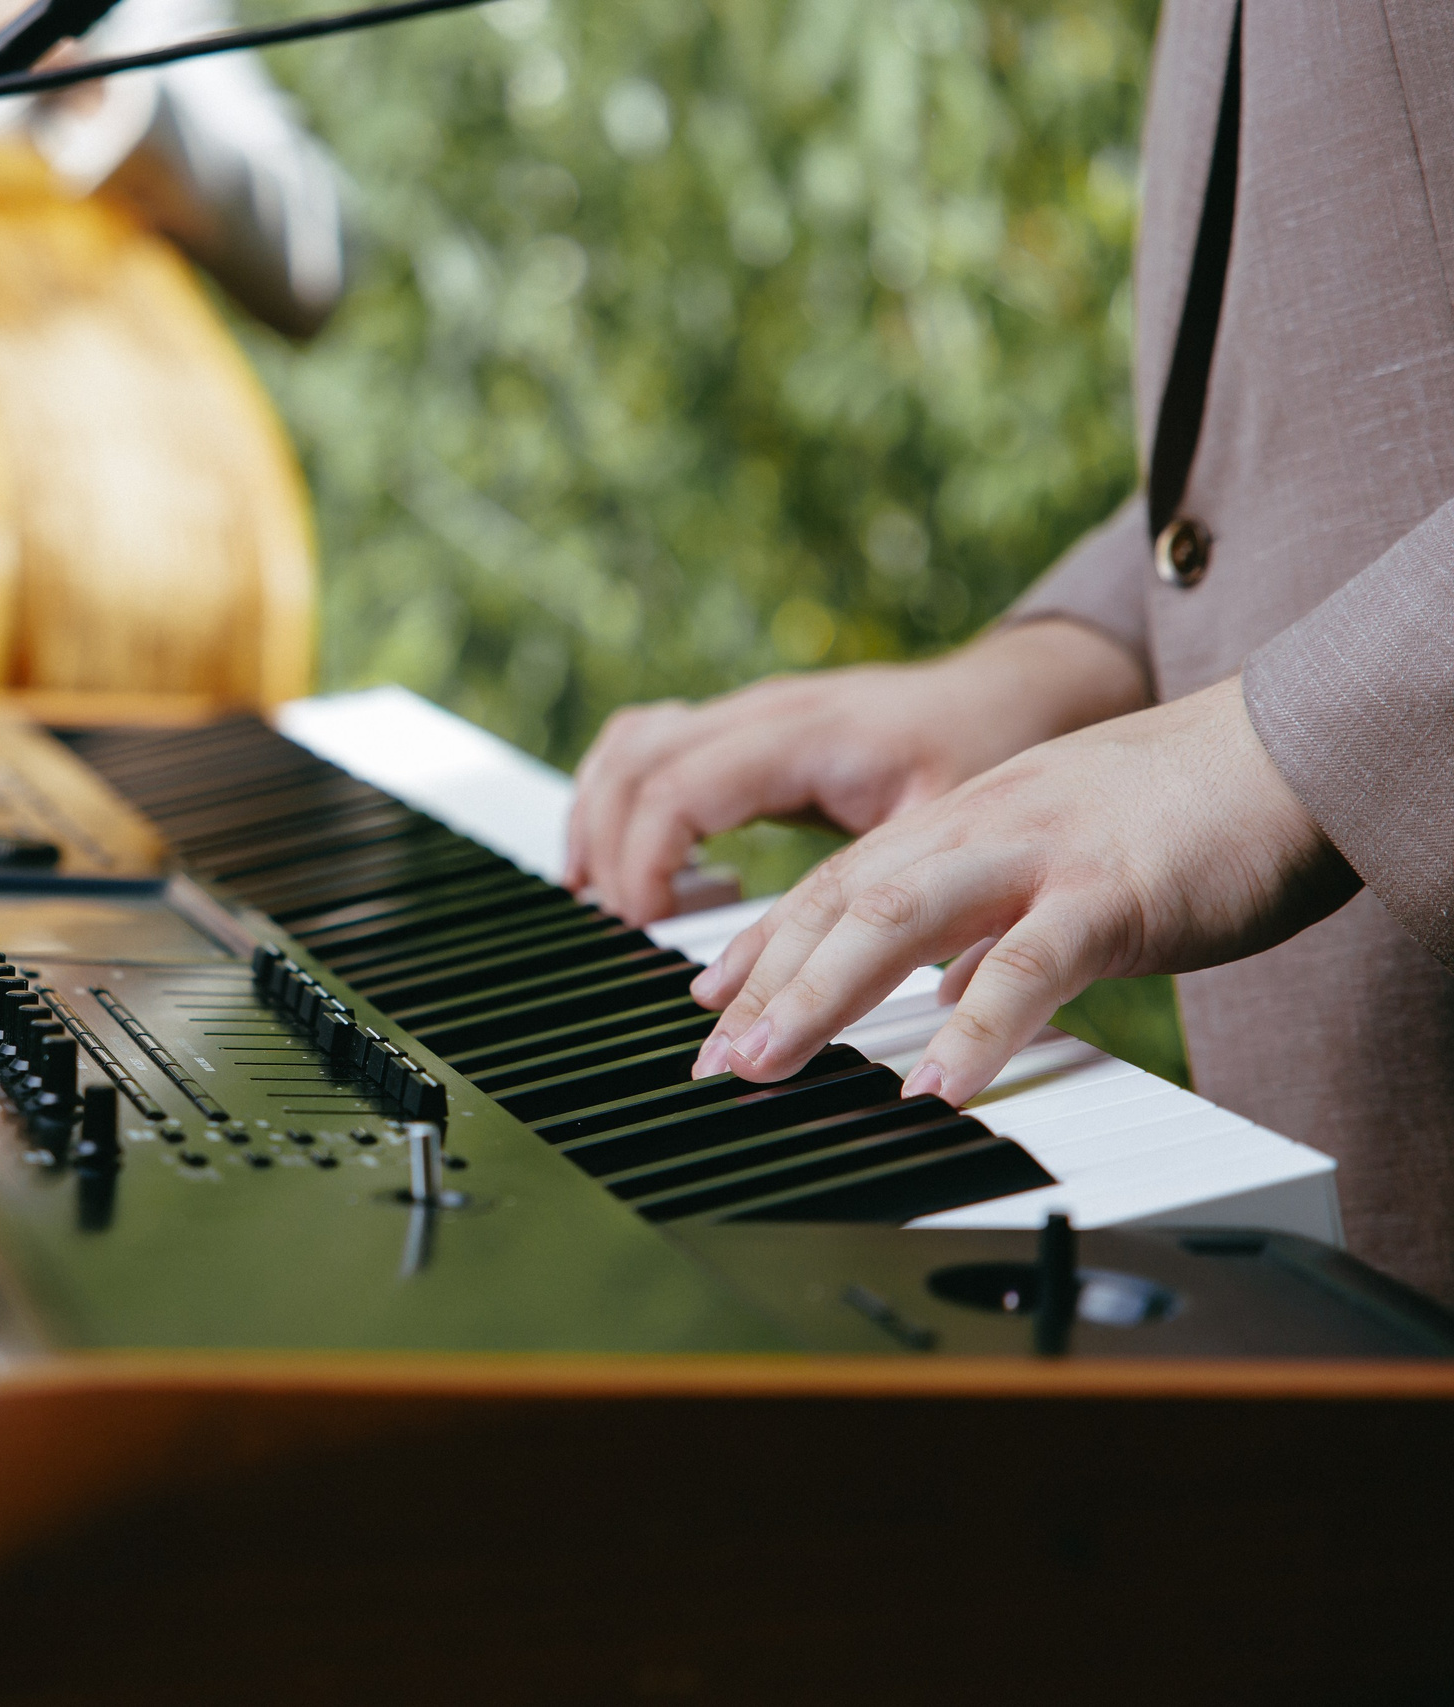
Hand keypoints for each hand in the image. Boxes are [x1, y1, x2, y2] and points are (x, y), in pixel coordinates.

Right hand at [563, 620, 1147, 925]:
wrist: (1018, 692)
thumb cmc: (998, 753)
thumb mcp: (959, 828)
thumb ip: (907, 903)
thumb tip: (899, 999)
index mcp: (810, 733)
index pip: (681, 790)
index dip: (647, 865)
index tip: (648, 932)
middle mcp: (766, 710)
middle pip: (636, 765)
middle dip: (611, 853)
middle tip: (620, 936)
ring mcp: (748, 709)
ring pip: (629, 745)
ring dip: (598, 818)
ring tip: (597, 899)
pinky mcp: (743, 724)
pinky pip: (647, 742)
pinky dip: (616, 794)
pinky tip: (615, 853)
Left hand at [687, 675, 1360, 1105]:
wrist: (1294, 748)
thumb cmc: (1183, 809)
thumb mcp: (1059, 854)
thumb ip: (993, 916)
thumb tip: (950, 989)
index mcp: (962, 819)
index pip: (836, 881)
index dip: (763, 941)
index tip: (706, 1000)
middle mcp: (979, 827)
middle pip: (841, 899)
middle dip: (762, 980)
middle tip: (711, 1057)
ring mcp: (1038, 855)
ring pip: (898, 917)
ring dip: (821, 995)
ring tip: (769, 1063)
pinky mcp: (1109, 894)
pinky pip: (1027, 967)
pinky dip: (973, 1032)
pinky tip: (933, 1090)